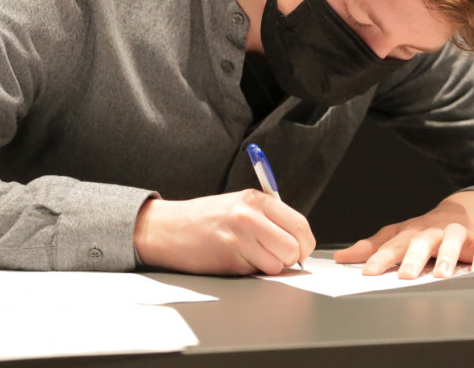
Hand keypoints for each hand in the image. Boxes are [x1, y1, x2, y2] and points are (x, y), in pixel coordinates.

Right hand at [133, 190, 315, 275]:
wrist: (167, 228)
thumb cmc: (205, 218)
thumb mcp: (239, 203)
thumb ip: (269, 216)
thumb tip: (299, 239)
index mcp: (256, 199)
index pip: (300, 224)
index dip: (305, 242)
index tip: (301, 249)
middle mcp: (250, 216)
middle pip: (294, 247)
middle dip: (291, 258)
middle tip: (278, 256)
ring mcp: (240, 239)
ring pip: (278, 264)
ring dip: (270, 266)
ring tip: (251, 255)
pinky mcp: (230, 260)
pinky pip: (257, 273)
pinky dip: (252, 272)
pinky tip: (236, 259)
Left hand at [334, 190, 473, 278]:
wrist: (466, 211)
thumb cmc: (427, 230)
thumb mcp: (399, 236)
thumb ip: (372, 248)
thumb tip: (342, 257)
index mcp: (412, 232)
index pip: (393, 245)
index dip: (380, 258)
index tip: (368, 272)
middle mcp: (434, 232)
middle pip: (422, 242)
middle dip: (413, 258)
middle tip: (404, 275)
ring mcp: (459, 234)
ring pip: (453, 241)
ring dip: (447, 256)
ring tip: (441, 275)